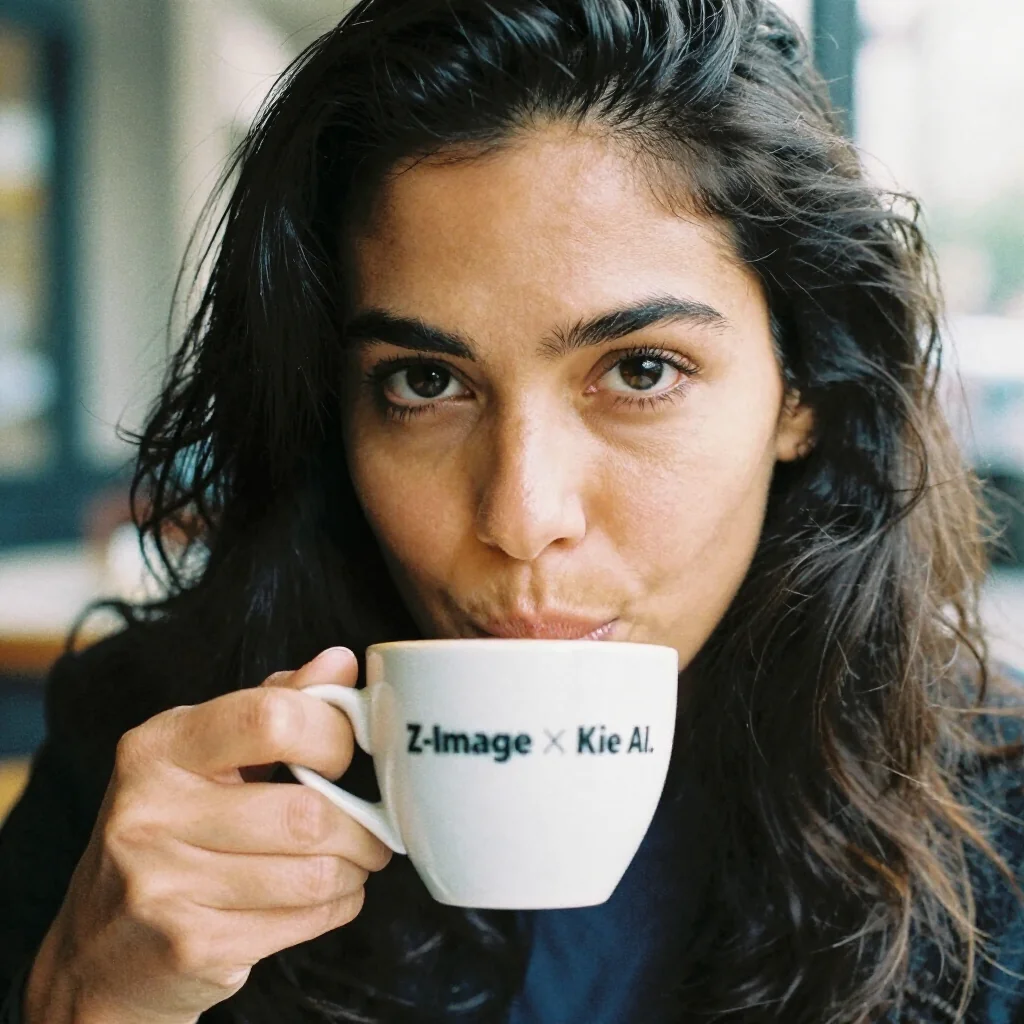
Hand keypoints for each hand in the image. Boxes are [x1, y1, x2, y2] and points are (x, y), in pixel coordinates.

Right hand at [23, 647, 391, 1023]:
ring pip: (313, 874)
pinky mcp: (188, 947)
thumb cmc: (171, 830)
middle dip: (359, 824)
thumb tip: (341, 662)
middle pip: (304, 813)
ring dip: (353, 870)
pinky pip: (302, 922)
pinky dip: (335, 908)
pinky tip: (324, 897)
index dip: (331, 735)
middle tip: (370, 827)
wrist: (100, 948)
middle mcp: (149, 811)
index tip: (344, 754)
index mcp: (158, 745)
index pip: (271, 718)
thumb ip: (274, 702)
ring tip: (350, 862)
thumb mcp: (205, 754)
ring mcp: (162, 885)